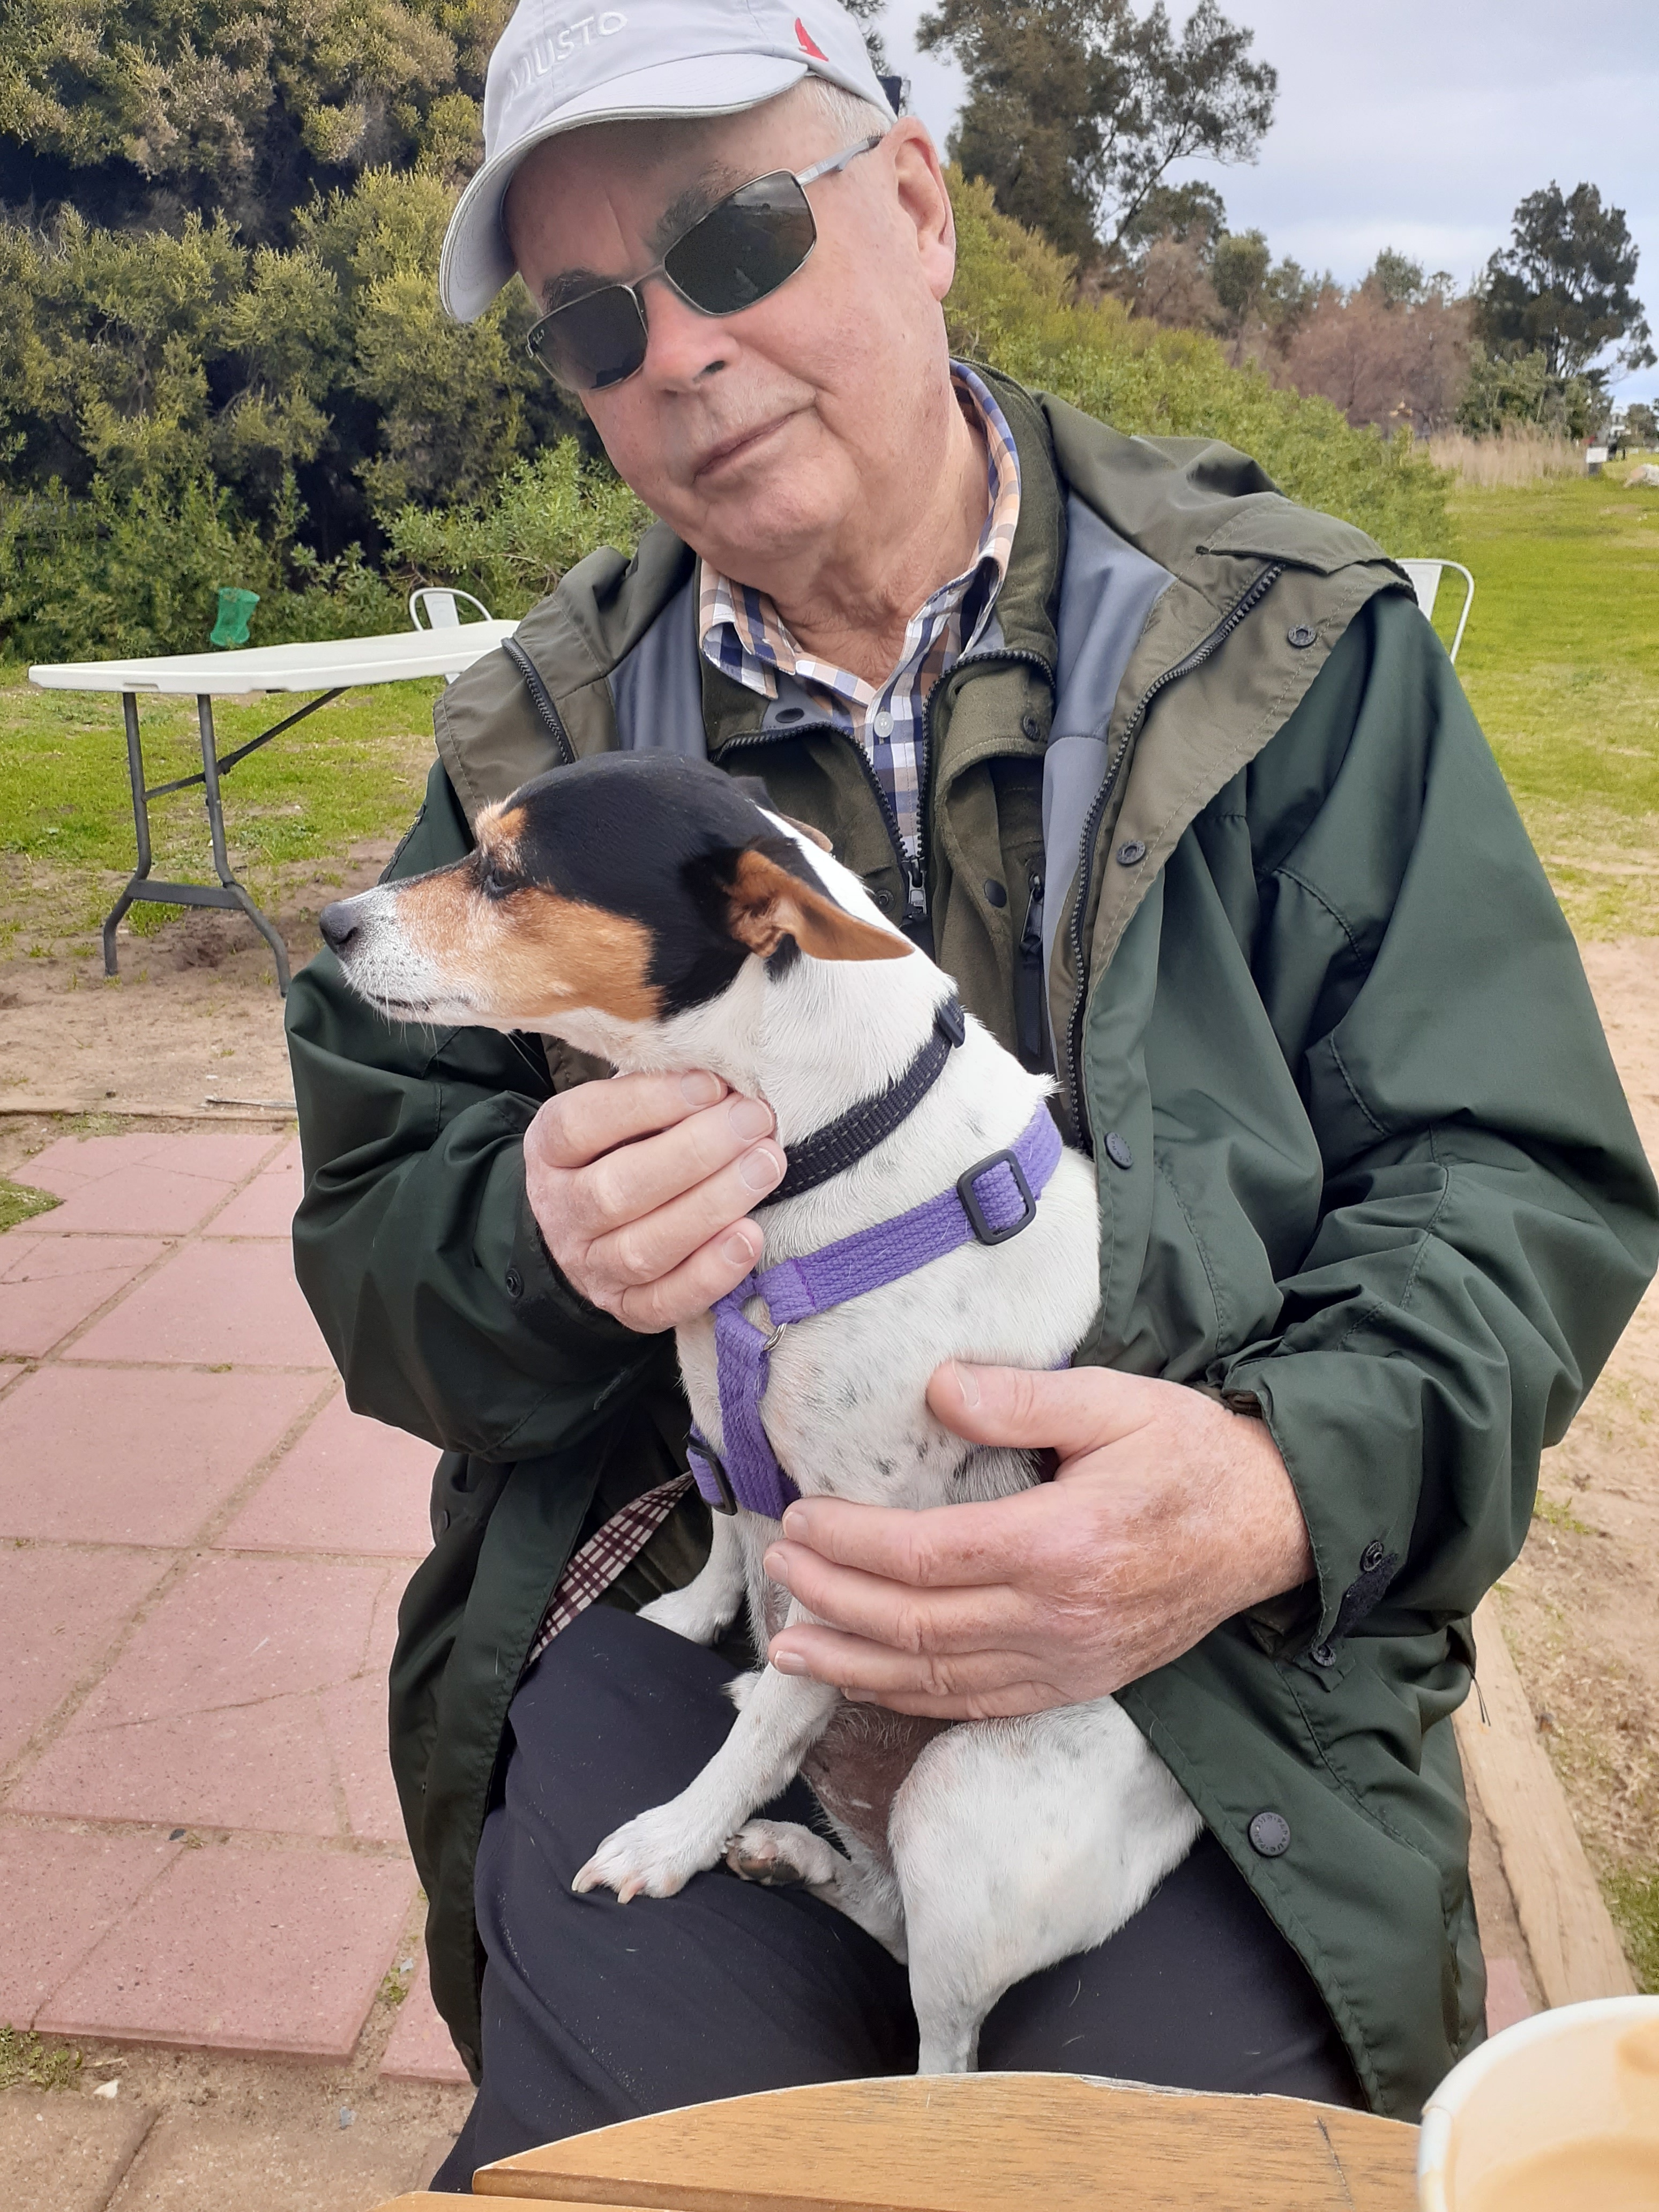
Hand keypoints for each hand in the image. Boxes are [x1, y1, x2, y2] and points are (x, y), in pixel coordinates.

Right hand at [524, 1071, 784, 1331]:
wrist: (585, 1232)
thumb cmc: (619, 1152)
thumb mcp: (615, 1113)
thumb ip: (654, 1095)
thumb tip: (721, 1075)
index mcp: (551, 1150)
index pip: (582, 1125)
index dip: (646, 1103)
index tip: (710, 1084)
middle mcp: (562, 1212)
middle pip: (617, 1190)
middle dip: (694, 1153)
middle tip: (754, 1121)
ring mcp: (591, 1267)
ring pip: (644, 1248)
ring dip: (712, 1206)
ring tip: (767, 1166)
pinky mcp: (626, 1309)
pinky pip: (664, 1303)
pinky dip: (710, 1274)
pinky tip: (751, 1237)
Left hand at [761, 1361, 1313, 1718]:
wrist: (1270, 1525)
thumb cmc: (1191, 1454)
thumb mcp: (1114, 1399)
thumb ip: (1021, 1397)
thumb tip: (937, 1389)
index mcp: (1061, 1542)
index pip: (925, 1556)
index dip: (852, 1543)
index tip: (803, 1516)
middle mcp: (1058, 1617)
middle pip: (915, 1624)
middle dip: (833, 1599)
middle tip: (780, 1568)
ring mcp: (1067, 1661)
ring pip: (936, 1678)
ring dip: (853, 1665)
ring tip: (790, 1647)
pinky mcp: (1077, 1681)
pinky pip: (977, 1703)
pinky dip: (913, 1698)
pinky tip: (868, 1683)